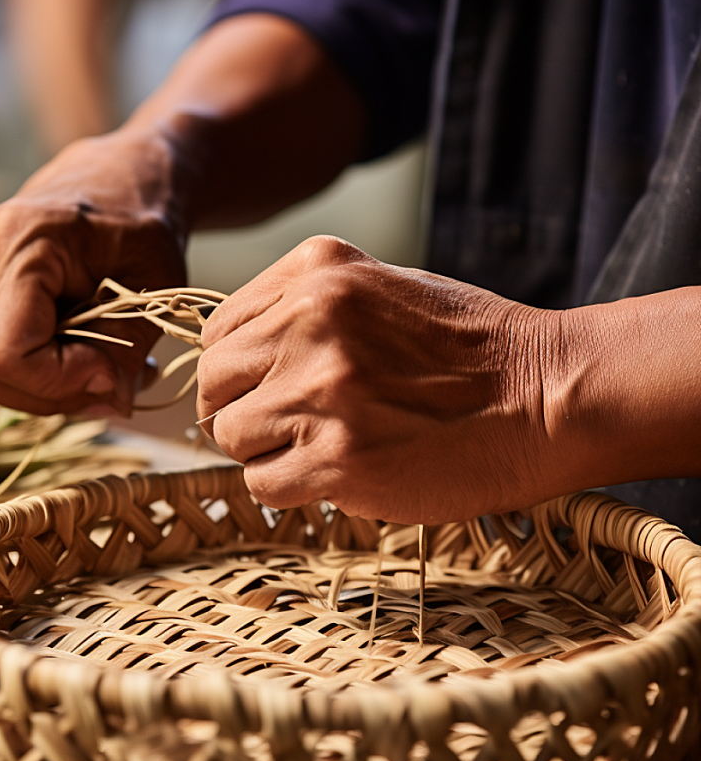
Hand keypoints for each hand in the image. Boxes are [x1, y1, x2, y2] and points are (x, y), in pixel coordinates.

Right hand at [0, 127, 185, 415]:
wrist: (112, 187)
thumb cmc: (139, 227)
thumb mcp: (156, 283)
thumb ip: (130, 349)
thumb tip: (110, 404)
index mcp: (18, 241)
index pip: (6, 354)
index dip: (60, 382)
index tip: (113, 371)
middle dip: (54, 392)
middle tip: (111, 377)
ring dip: (43, 387)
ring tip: (96, 359)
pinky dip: (26, 374)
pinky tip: (67, 349)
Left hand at [197, 236, 570, 523]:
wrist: (547, 395)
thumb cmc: (474, 350)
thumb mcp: (386, 289)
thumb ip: (308, 310)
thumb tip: (242, 355)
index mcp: (316, 271)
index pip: (220, 329)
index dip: (240, 369)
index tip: (271, 389)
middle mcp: (308, 322)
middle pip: (213, 382)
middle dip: (240, 410)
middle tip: (289, 427)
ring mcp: (319, 391)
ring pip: (231, 436)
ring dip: (268, 452)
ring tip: (326, 447)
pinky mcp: (336, 458)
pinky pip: (262, 484)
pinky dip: (290, 489)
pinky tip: (339, 475)